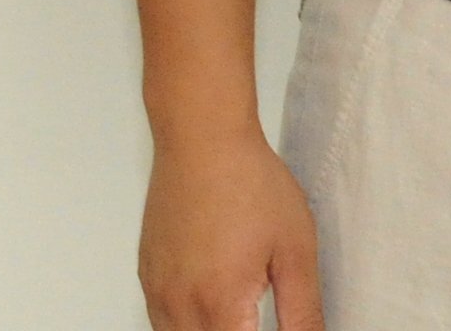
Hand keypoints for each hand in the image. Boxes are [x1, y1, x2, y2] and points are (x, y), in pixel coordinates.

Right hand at [139, 126, 322, 330]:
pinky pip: (160, 321)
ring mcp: (158, 290)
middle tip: (255, 317)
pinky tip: (209, 308)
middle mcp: (181, 304)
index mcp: (221, 304)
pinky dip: (183, 326)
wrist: (202, 137)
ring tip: (237, 316)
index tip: (267, 325)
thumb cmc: (249, 182)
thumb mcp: (295, 250)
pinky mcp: (148, 274)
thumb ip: (302, 313)